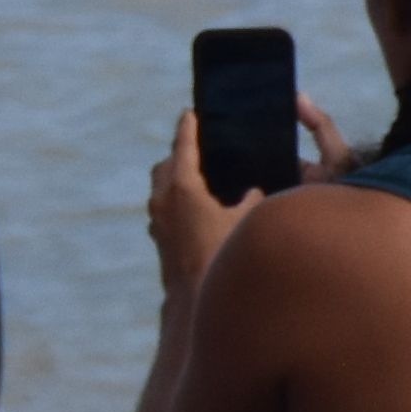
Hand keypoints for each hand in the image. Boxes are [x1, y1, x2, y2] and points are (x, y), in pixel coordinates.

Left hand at [146, 113, 243, 293]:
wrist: (194, 298)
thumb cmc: (222, 256)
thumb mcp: (244, 223)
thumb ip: (251, 201)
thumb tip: (254, 192)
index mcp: (182, 188)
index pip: (183, 148)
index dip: (188, 129)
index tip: (190, 113)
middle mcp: (162, 200)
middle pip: (165, 166)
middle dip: (179, 154)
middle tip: (198, 147)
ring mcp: (156, 220)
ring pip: (161, 188)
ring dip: (176, 179)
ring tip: (200, 177)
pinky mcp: (158, 237)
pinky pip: (163, 208)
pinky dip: (176, 200)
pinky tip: (197, 209)